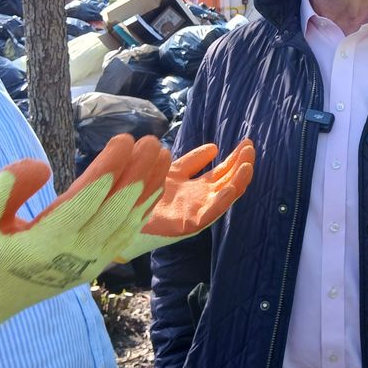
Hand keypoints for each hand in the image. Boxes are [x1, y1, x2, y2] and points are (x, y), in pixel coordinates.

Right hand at [0, 134, 170, 339]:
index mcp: (45, 244)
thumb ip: (2, 190)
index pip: (88, 200)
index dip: (110, 168)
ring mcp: (88, 263)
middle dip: (138, 172)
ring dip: (148, 187)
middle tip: (152, 139)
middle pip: (117, 208)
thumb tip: (38, 164)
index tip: (125, 140)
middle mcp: (74, 255)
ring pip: (128, 221)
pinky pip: (125, 235)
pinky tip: (154, 186)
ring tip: (162, 155)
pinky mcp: (93, 266)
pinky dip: (143, 210)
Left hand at [115, 138, 255, 262]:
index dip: (235, 158)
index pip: (223, 172)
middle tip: (250, 148)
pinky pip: (209, 215)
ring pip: (224, 198)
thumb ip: (192, 161)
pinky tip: (230, 188)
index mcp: (196, 188)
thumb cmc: (143, 194)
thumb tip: (215, 147)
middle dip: (241, 165)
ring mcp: (194, 212)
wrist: (117, 215)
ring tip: (247, 165)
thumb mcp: (171, 171)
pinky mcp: (186, 225)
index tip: (246, 142)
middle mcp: (199, 200)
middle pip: (228, 182)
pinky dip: (222, 202)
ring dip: (238, 182)